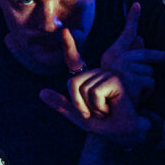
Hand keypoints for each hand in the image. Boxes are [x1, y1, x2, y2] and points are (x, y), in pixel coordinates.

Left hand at [39, 27, 148, 141]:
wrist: (123, 133)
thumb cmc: (104, 125)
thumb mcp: (78, 115)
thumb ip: (61, 104)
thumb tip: (41, 92)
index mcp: (87, 80)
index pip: (74, 59)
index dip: (68, 45)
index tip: (64, 31)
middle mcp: (97, 74)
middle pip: (73, 83)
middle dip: (79, 105)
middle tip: (97, 112)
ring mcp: (107, 75)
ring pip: (83, 89)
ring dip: (92, 108)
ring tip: (106, 111)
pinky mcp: (116, 79)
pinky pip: (94, 92)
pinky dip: (99, 107)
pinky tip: (112, 108)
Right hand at [99, 2, 164, 99]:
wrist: (101, 109)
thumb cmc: (111, 90)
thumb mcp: (118, 72)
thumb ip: (130, 54)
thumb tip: (142, 37)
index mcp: (115, 53)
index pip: (126, 33)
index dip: (132, 18)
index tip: (137, 3)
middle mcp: (119, 58)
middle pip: (148, 58)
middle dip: (156, 65)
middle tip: (164, 64)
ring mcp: (124, 69)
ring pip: (151, 73)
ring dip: (146, 85)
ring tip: (132, 92)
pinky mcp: (131, 81)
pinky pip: (150, 84)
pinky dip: (146, 93)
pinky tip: (134, 97)